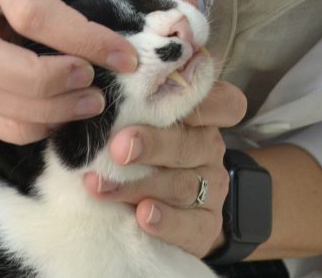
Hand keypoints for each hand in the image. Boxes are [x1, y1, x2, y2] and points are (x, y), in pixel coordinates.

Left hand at [83, 82, 247, 256]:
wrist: (155, 212)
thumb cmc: (141, 154)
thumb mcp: (140, 126)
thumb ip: (133, 111)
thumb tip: (100, 97)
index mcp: (202, 118)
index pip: (221, 102)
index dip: (199, 99)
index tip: (159, 98)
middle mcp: (211, 149)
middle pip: (192, 144)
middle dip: (153, 145)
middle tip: (118, 147)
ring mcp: (213, 188)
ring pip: (183, 184)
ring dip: (140, 186)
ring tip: (104, 187)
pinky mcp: (207, 225)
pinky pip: (192, 225)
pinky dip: (166, 220)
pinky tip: (143, 216)